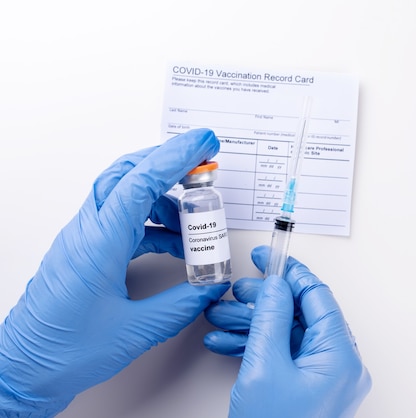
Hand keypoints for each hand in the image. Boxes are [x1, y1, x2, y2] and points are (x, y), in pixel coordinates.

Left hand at [0, 129, 229, 415]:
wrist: (24, 370)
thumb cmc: (62, 351)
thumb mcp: (135, 331)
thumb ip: (181, 304)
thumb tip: (210, 285)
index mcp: (97, 243)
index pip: (138, 182)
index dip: (174, 157)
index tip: (202, 143)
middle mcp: (88, 232)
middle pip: (127, 174)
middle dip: (168, 163)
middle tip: (202, 166)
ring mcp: (85, 239)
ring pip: (127, 196)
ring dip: (164, 200)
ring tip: (195, 224)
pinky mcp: (87, 251)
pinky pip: (125, 221)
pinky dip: (154, 224)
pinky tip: (175, 244)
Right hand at [205, 246, 371, 417]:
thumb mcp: (266, 366)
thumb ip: (271, 318)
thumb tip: (276, 285)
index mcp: (340, 355)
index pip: (317, 296)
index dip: (290, 273)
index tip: (270, 257)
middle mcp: (338, 365)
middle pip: (300, 315)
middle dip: (263, 303)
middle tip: (237, 292)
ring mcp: (324, 379)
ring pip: (288, 336)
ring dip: (253, 326)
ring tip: (222, 319)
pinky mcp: (308, 389)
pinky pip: (285, 357)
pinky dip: (257, 348)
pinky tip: (227, 343)